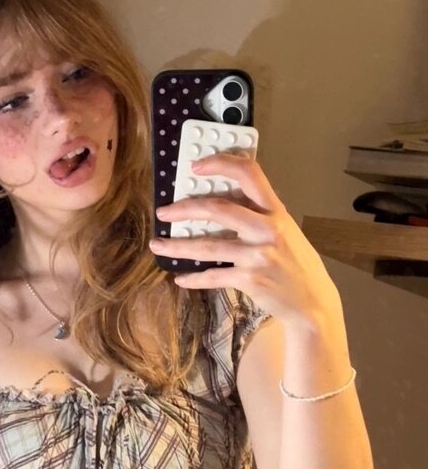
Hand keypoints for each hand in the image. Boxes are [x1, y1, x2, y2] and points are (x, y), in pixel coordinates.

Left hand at [149, 153, 340, 325]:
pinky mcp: (250, 280)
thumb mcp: (286, 232)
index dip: (220, 165)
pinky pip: (213, 276)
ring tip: (157, 246)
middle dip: (185, 209)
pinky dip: (194, 278)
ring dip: (177, 247)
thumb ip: (260, 216)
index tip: (195, 167)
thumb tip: (222, 203)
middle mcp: (268, 229)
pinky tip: (180, 278)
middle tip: (163, 212)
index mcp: (276, 211)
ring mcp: (258, 255)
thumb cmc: (297, 265)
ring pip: (208, 246)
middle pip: (219, 209)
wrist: (312, 303)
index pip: (250, 174)